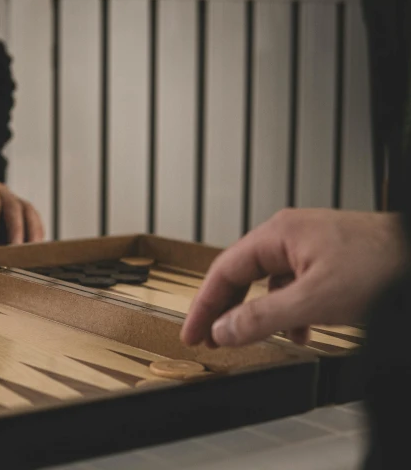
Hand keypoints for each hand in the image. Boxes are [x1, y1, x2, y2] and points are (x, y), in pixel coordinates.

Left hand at [0, 165, 44, 243]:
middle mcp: (2, 190)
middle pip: (15, 208)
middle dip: (16, 229)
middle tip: (14, 250)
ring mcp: (13, 197)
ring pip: (29, 211)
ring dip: (32, 230)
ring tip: (32, 251)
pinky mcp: (20, 206)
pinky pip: (33, 216)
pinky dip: (38, 230)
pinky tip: (37, 247)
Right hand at [180, 208, 406, 347]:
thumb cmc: (382, 265)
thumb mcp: (313, 300)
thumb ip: (262, 317)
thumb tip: (223, 330)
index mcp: (277, 234)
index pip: (223, 272)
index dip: (204, 306)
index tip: (192, 333)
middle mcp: (289, 235)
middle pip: (241, 275)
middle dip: (226, 310)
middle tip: (209, 339)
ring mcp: (309, 246)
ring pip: (268, 283)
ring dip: (259, 314)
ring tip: (253, 339)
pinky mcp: (328, 260)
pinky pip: (293, 287)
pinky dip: (289, 311)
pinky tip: (299, 331)